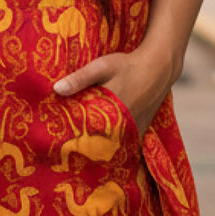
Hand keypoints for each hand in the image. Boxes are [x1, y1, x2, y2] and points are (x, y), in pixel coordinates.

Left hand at [53, 46, 178, 136]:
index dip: (73, 138)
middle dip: (84, 145)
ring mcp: (134, 128)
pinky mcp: (141, 128)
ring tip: (82, 150)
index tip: (61, 142)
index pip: (87, 132)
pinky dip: (114, 143)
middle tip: (68, 148)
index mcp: (111, 110)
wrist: (158, 67)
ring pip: (112, 144)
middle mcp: (124, 123)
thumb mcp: (101, 67)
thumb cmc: (127, 65)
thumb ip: (79, 79)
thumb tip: (56, 89)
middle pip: (99, 141)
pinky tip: (102, 143)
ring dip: (99, 146)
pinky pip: (125, 142)